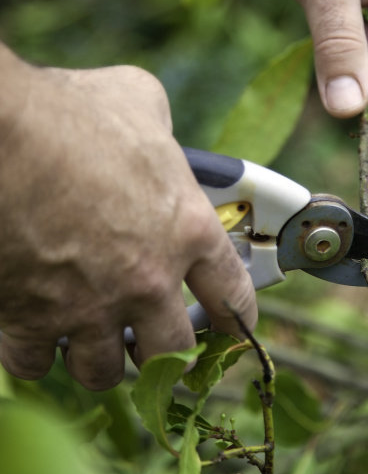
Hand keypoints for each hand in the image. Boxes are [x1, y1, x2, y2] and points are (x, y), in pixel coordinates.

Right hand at [0, 59, 256, 389]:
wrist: (2, 138)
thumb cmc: (70, 112)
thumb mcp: (139, 101)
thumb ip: (161, 130)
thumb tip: (157, 129)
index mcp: (187, 229)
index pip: (234, 294)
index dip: (238, 319)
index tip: (233, 329)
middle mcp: (148, 279)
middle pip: (174, 352)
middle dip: (163, 353)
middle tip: (149, 340)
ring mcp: (91, 307)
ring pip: (104, 372)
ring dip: (98, 359)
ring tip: (88, 339)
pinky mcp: (34, 321)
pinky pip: (37, 365)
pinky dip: (35, 353)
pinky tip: (32, 332)